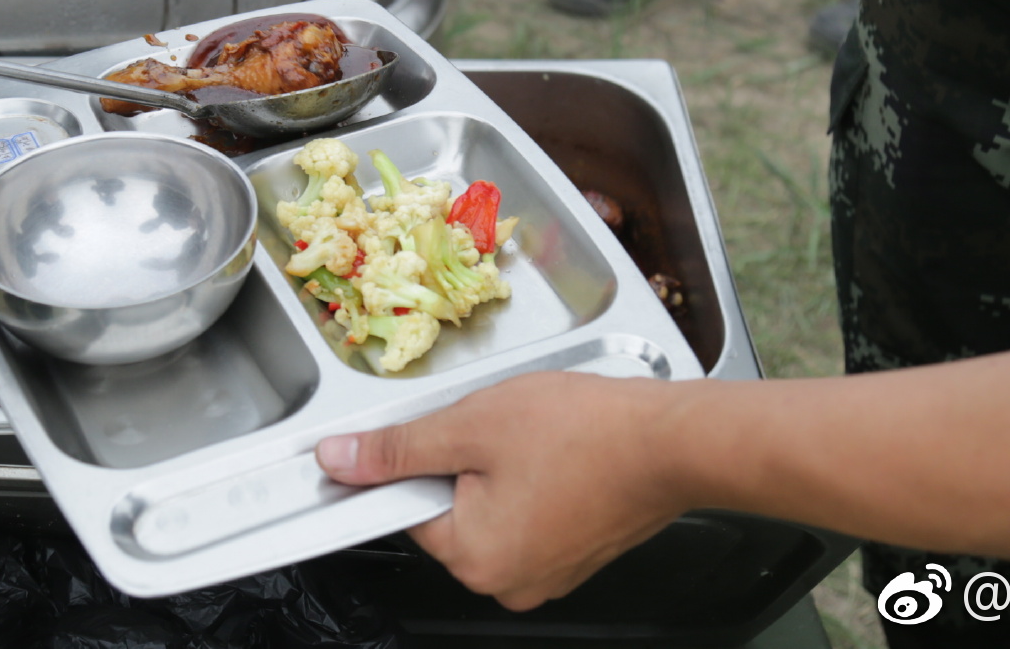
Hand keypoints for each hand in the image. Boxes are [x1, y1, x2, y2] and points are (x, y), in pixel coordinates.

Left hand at [316, 373, 687, 609]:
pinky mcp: (575, 556)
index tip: (445, 429)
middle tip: (498, 425)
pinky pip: (528, 516)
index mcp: (474, 560)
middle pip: (450, 510)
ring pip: (491, 509)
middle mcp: (508, 584)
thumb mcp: (471, 425)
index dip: (417, 457)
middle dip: (464, 462)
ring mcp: (547, 575)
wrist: (672, 441)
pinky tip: (557, 453)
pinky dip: (531, 483)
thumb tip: (338, 461)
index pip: (408, 506)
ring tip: (535, 437)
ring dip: (498, 470)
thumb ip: (397, 448)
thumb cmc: (582, 431)